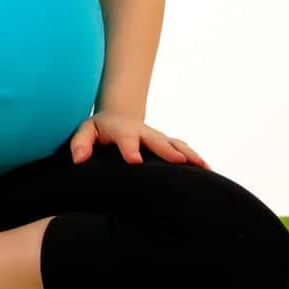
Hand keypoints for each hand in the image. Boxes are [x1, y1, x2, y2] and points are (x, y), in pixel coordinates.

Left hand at [67, 110, 210, 169]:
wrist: (118, 117)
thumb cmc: (99, 129)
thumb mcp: (84, 131)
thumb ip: (80, 143)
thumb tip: (78, 159)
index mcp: (121, 129)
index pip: (126, 138)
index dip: (130, 149)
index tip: (135, 161)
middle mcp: (143, 132)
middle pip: (157, 140)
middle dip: (167, 150)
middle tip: (179, 161)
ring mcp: (157, 138)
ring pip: (176, 144)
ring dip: (190, 154)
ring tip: (205, 167)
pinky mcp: (167, 144)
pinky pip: (183, 150)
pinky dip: (196, 159)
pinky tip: (210, 171)